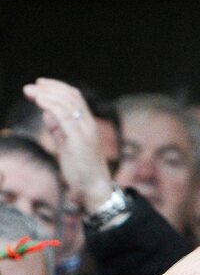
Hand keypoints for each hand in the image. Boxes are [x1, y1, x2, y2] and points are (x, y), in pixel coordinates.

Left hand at [23, 78, 112, 212]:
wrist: (94, 188)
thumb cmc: (81, 170)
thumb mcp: (67, 146)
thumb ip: (58, 130)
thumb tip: (47, 114)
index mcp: (88, 125)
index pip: (75, 97)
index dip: (57, 88)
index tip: (39, 85)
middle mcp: (89, 125)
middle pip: (71, 96)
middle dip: (49, 88)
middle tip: (30, 87)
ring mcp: (86, 131)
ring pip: (67, 103)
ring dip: (46, 94)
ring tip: (31, 92)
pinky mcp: (80, 140)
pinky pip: (65, 116)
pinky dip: (51, 105)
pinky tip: (39, 101)